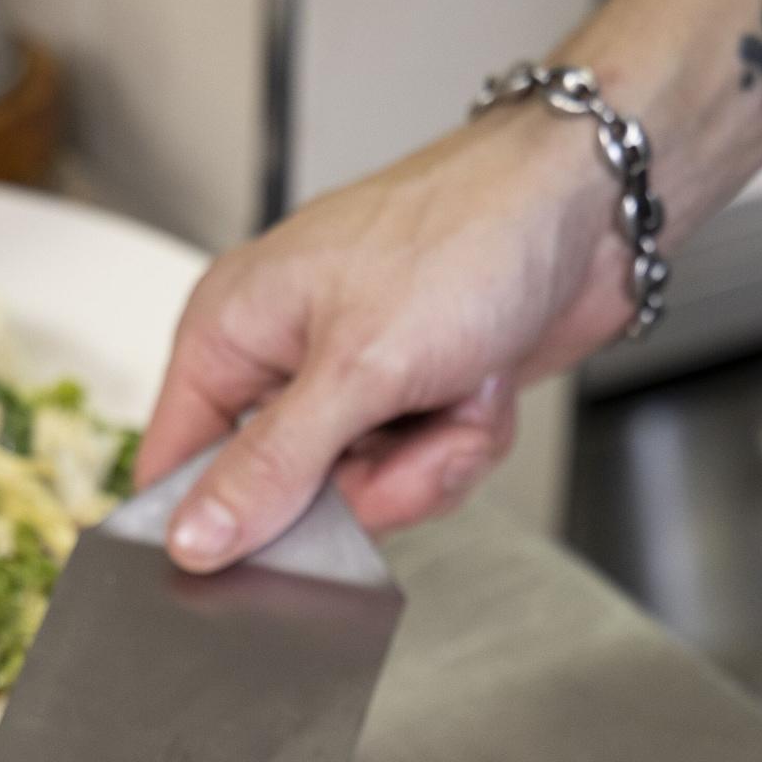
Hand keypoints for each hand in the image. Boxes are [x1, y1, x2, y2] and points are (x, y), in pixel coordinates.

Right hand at [136, 103, 633, 568]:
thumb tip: (194, 539)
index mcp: (231, 331)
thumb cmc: (465, 236)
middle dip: (366, 482)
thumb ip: (269, 466)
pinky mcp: (414, 399)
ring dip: (428, 460)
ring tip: (458, 390)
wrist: (587, 206)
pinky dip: (462, 444)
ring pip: (366, 494)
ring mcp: (352, 384)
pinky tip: (482, 391)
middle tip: (404, 429)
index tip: (263, 554)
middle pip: (285, 498)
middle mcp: (283, 359)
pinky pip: (421, 472)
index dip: (211, 521)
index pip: (174, 464)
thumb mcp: (353, 369)